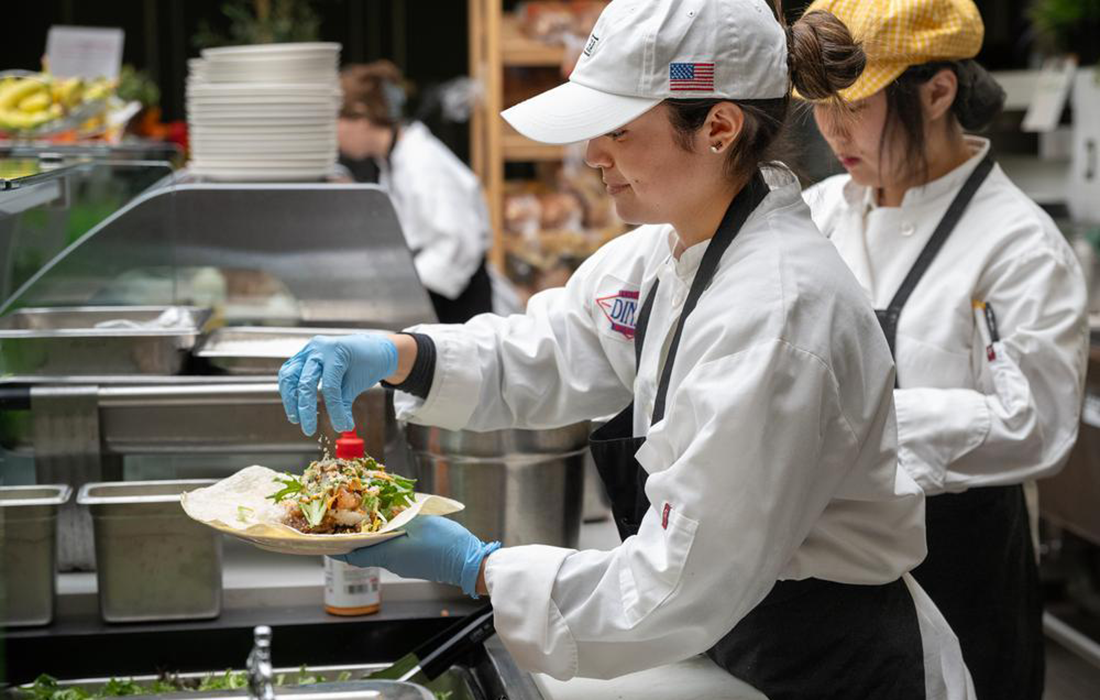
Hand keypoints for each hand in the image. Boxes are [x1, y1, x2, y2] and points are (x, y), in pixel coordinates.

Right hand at [278, 334, 397, 435]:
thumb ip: (345, 403)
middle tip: (309, 430)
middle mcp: (318, 348)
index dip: (334, 409)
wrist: (368, 348)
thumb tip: (341, 428)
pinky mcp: (300, 356)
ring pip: (288, 377)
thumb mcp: (357, 383)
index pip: (330, 386)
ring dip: (290, 400)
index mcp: (336, 351)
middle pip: (305, 382)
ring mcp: (307, 350)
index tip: (340, 427)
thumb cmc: (366, 364)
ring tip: (296, 419)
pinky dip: (289, 391)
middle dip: (305, 408)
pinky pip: (288, 374)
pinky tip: (295, 407)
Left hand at [332, 516, 500, 596]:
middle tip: (348, 518)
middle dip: (355, 535)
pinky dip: (389, 537)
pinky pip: (395, 550)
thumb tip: (386, 506)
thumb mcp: (420, 521)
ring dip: (374, 535)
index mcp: (387, 554)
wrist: (469, 563)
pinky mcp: (415, 563)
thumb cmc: (444, 544)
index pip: (353, 555)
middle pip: (365, 550)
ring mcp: (404, 565)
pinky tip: (395, 523)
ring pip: (380, 549)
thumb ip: (399, 513)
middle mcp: (392, 562)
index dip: (337, 547)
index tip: (325, 539)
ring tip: (372, 515)